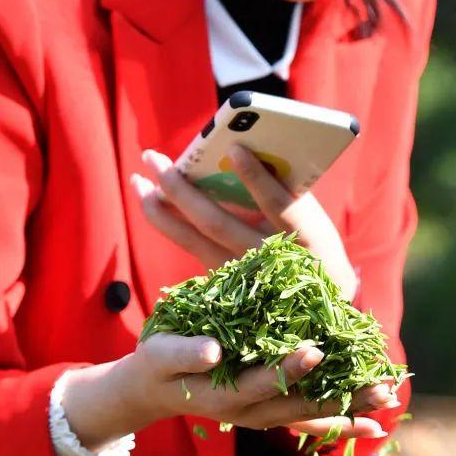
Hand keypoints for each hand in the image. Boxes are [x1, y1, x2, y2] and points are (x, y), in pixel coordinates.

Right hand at [126, 333, 397, 440]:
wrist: (156, 389)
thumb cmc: (157, 364)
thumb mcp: (159, 354)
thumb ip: (183, 353)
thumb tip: (214, 351)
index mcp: (224, 396)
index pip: (261, 382)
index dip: (288, 368)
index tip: (317, 349)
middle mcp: (250, 413)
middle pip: (300, 405)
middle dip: (342, 394)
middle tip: (380, 385)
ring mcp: (263, 416)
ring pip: (312, 414)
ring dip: (351, 409)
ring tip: (389, 400)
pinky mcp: (272, 412)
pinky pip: (310, 421)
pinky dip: (341, 423)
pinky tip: (374, 426)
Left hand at [131, 145, 357, 298]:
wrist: (317, 307)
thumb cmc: (317, 247)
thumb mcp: (315, 221)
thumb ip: (288, 190)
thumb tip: (243, 153)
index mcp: (303, 239)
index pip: (279, 205)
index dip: (257, 179)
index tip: (234, 149)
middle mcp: (266, 259)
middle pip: (217, 222)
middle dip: (182, 187)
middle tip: (153, 158)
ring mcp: (240, 274)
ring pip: (193, 238)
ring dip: (160, 208)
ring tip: (138, 180)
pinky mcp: (223, 281)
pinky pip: (190, 246)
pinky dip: (169, 223)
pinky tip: (152, 202)